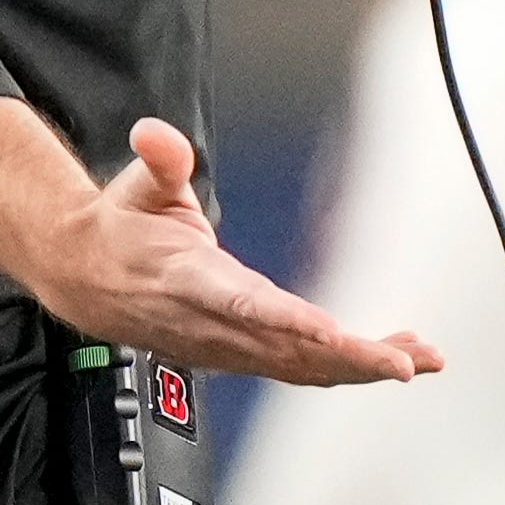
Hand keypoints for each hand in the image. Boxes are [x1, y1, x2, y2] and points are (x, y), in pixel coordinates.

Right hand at [0, 102, 439, 386]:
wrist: (85, 281)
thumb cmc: (123, 230)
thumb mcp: (137, 185)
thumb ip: (158, 160)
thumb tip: (156, 135)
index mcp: (189, 279)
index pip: (243, 305)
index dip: (286, 322)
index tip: (330, 331)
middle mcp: (213, 323)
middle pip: (287, 350)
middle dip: (349, 358)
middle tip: (405, 360)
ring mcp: (227, 347)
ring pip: (302, 366)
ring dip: (362, 365)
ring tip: (420, 357)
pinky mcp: (241, 355)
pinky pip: (300, 369)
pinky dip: (347, 368)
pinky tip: (391, 360)